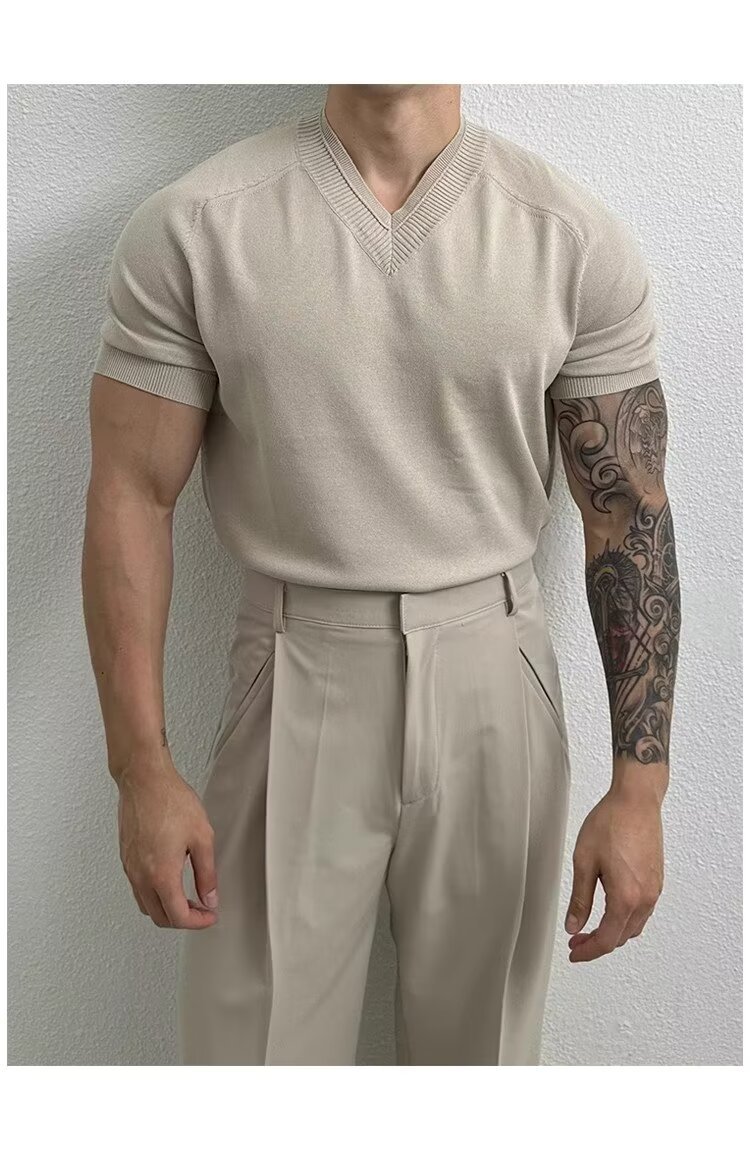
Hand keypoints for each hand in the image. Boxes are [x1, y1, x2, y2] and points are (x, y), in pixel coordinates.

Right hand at [117, 758, 218, 928]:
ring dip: (166, 908)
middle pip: (159, 917)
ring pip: (146, 905)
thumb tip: (210, 897)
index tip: (209, 916)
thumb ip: (207, 873)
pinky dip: (154, 894)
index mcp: (161, 875)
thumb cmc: (170, 800)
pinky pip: (138, 888)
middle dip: (182, 919)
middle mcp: (141, 876)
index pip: (178, 917)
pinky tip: (169, 880)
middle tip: (201, 909)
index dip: (198, 922)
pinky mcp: (125, 858)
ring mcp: (130, 868)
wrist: (144, 780)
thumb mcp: (202, 837)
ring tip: (187, 897)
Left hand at [565, 782, 663, 961]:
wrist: (636, 801)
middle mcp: (645, 899)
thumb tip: (574, 926)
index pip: (606, 939)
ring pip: (633, 927)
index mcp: (625, 898)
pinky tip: (610, 910)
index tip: (573, 952)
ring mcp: (654, 890)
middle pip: (621, 937)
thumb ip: (580, 898)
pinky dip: (625, 919)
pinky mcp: (657, 880)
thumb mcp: (585, 861)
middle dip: (597, 943)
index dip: (587, 951)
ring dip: (613, 932)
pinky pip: (642, 912)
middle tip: (576, 940)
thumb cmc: (610, 824)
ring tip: (590, 928)